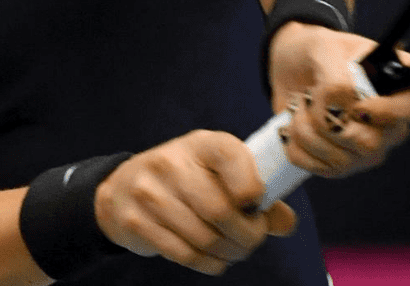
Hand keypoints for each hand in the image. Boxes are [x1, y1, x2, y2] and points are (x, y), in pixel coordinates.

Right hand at [95, 129, 297, 274]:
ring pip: (204, 238)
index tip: (257, 206)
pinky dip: (209, 264)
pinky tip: (215, 259)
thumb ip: (255, 194)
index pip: (232, 158)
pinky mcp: (136, 222)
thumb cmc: (186, 180)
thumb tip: (286, 223)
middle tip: (253, 240)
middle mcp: (172, 163)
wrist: (123, 189)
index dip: (253, 189)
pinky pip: (184, 254)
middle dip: (247, 235)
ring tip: (235, 251)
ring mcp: (150, 193)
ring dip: (229, 253)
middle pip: (220, 210)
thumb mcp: (218, 173)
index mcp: (200, 144)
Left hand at [267, 22, 409, 178]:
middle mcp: (394, 123)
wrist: (292, 66)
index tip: (359, 104)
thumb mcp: (324, 48)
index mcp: (404, 84)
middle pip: (374, 144)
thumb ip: (338, 77)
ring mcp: (369, 149)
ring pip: (341, 160)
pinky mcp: (342, 165)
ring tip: (298, 105)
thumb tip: (343, 110)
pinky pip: (318, 168)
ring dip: (306, 130)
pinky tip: (293, 124)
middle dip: (329, 121)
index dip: (396, 111)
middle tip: (310, 95)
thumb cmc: (318, 51)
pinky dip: (296, 146)